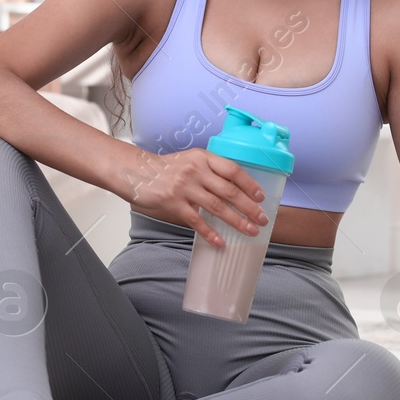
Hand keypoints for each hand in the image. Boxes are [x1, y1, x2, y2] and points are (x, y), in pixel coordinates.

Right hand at [123, 147, 267, 246]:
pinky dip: (210, 233)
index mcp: (203, 157)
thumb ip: (211, 170)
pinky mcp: (173, 203)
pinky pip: (197, 221)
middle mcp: (196, 171)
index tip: (261, 197)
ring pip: (217, 207)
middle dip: (249, 207)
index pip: (233, 170)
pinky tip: (221, 242)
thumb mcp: (191, 161)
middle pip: (229, 191)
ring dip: (237, 221)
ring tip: (250, 231)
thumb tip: (237, 188)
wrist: (137, 172)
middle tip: (262, 219)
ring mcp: (184, 187)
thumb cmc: (167, 168)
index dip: (250, 184)